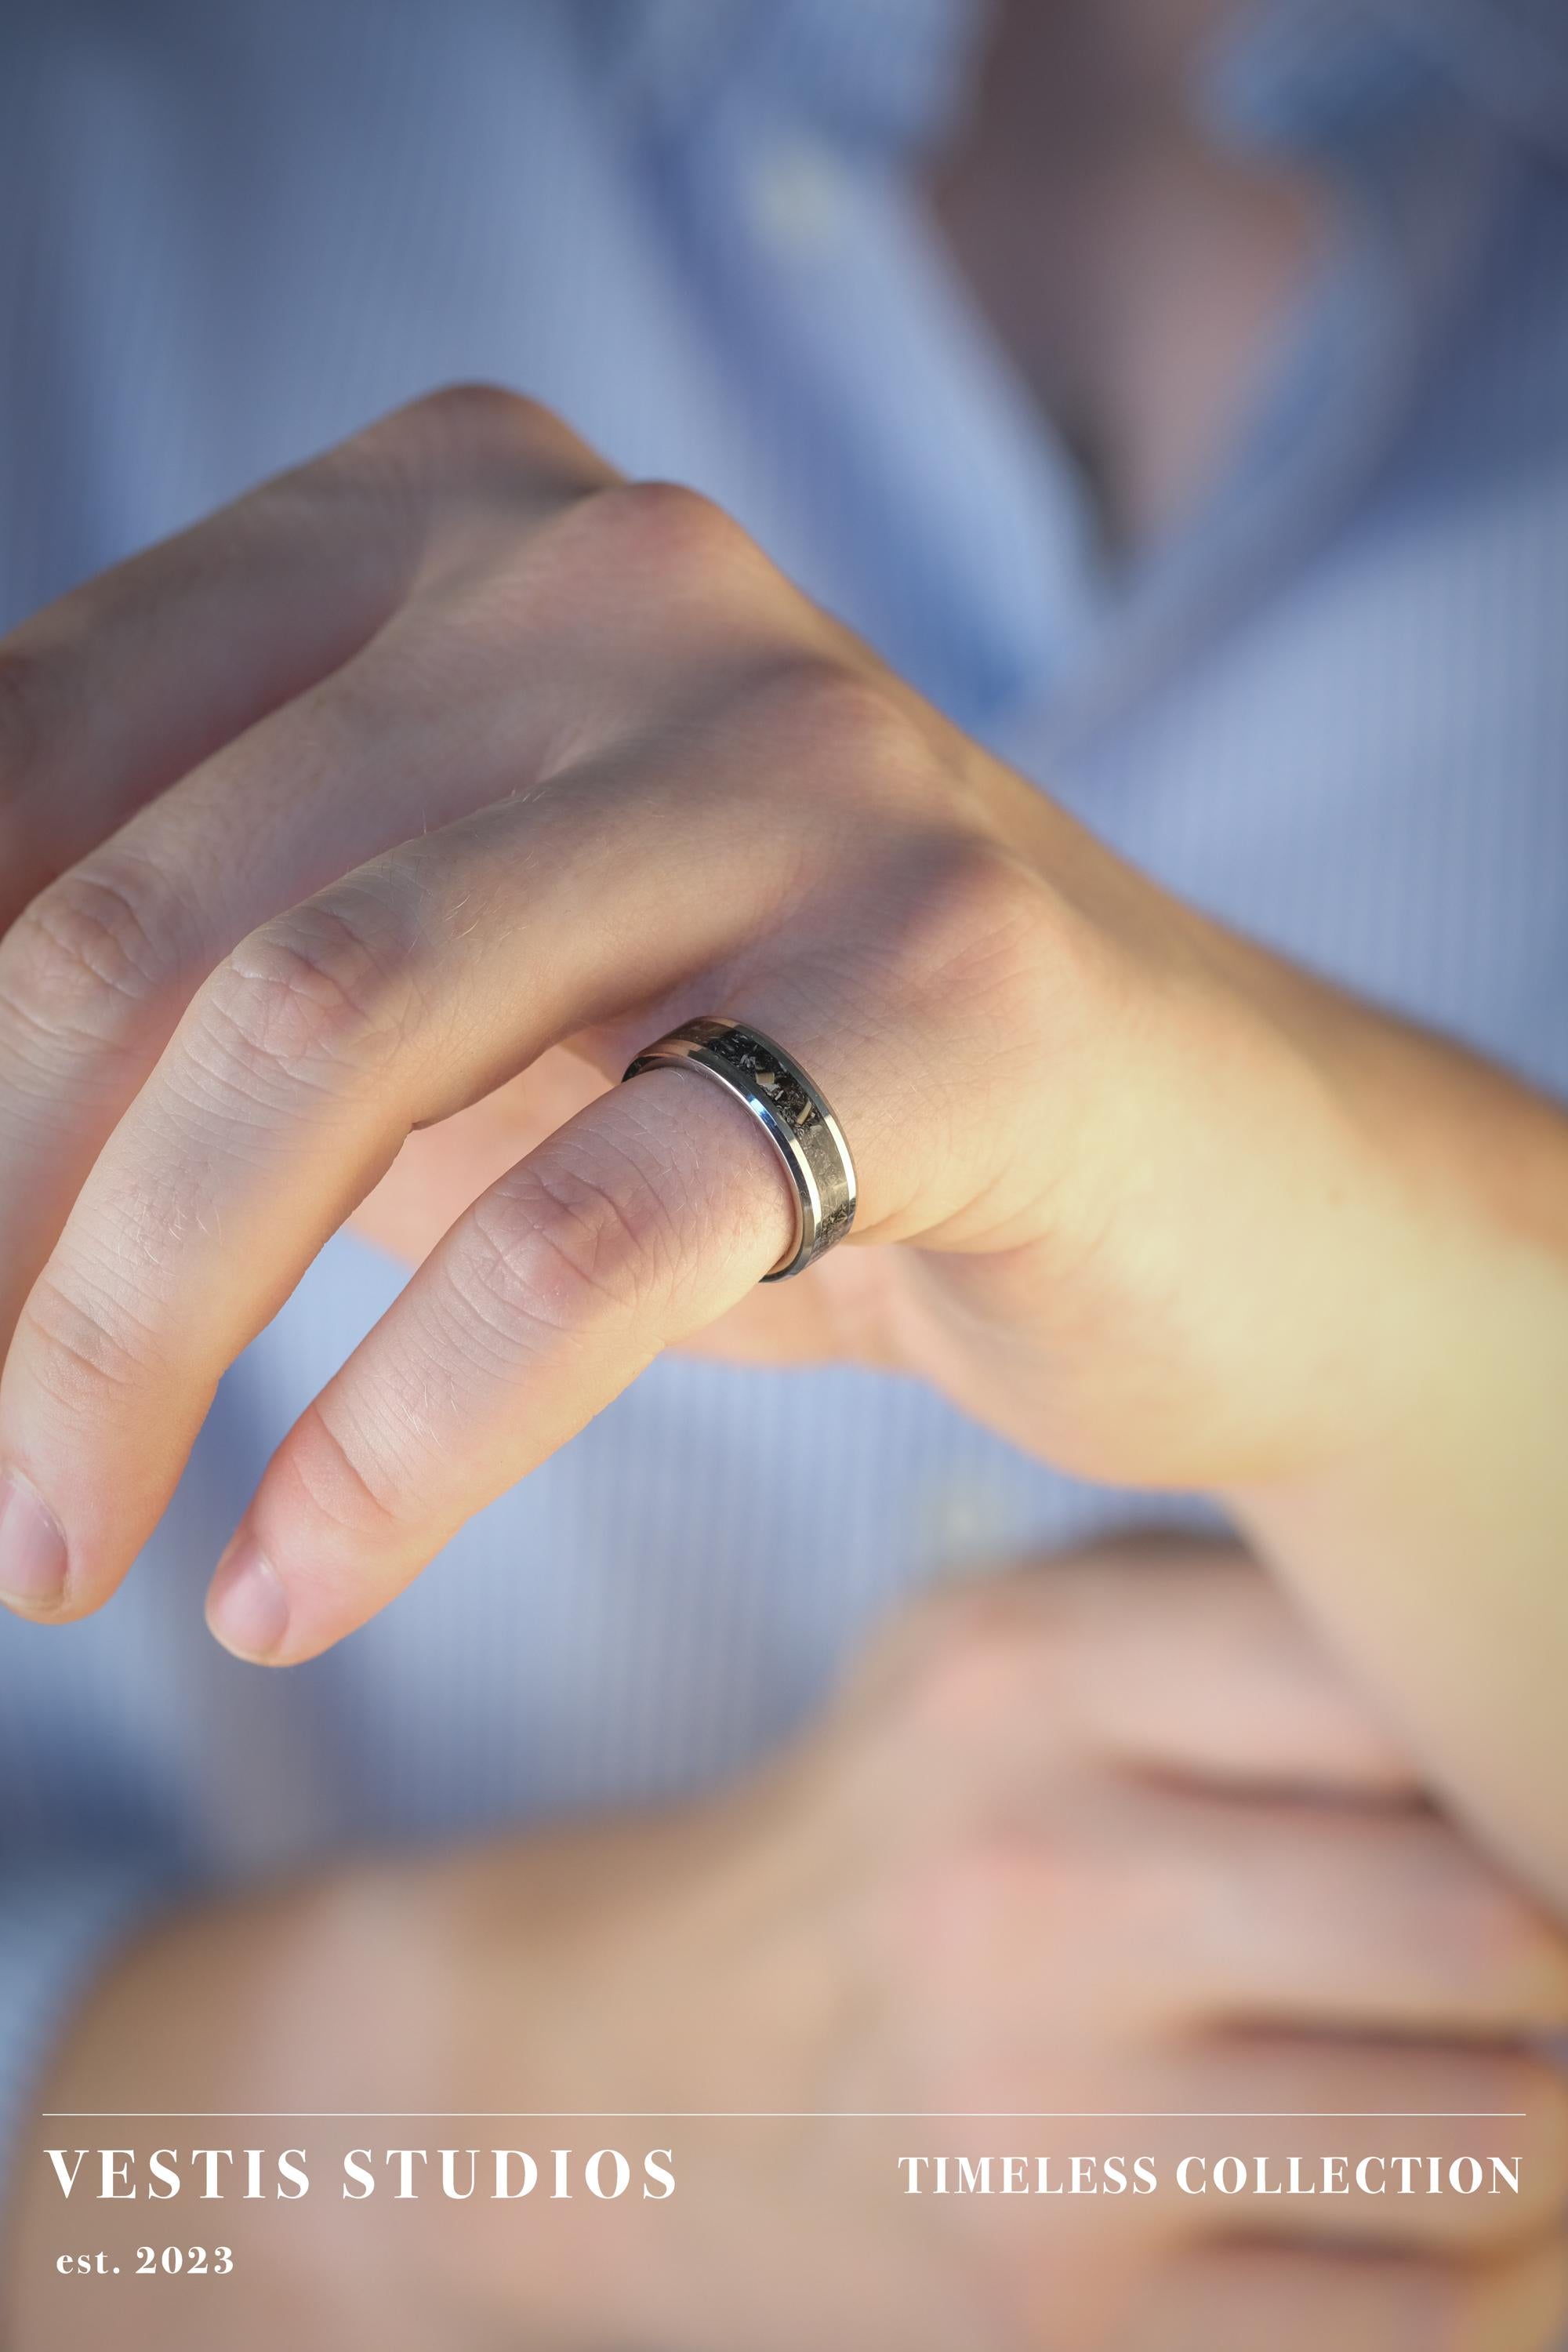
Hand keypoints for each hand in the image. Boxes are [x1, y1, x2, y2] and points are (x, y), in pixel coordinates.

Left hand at [0, 385, 1450, 1659]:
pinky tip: (291, 1583)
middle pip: (168, 915)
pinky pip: (592, 1231)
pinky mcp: (958, 977)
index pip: (48, 743)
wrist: (1190, 1165)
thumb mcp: (444, 997)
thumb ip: (199, 994)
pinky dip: (401, 1443)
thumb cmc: (761, 1081)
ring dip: (133, 1344)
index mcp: (458, 518)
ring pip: (335, 1037)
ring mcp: (806, 757)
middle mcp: (624, 577)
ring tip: (53, 1550)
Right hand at [12, 1543, 1566, 2350]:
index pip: (1412, 1690)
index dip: (1526, 1742)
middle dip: (1552, 1948)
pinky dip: (1456, 2267)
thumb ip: (1249, 1640)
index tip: (1528, 1780)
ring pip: (1495, 2143)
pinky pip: (1413, 2320)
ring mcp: (1038, 2121)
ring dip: (1529, 2119)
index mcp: (1029, 1667)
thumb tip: (1537, 1702)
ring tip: (1472, 2067)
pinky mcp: (1054, 2320)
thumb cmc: (898, 1835)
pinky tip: (1388, 2195)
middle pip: (1495, 1926)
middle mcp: (1030, 1877)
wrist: (630, 2079)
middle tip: (1518, 1941)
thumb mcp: (1015, 1656)